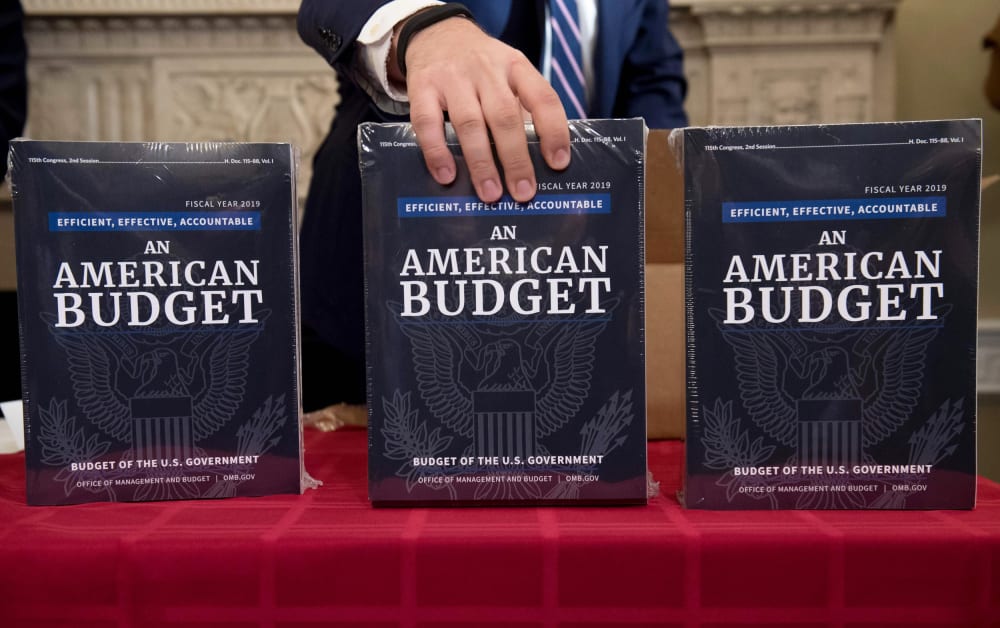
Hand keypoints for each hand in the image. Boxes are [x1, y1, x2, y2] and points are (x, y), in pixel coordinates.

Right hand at [390, 16, 570, 202]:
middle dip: (516, 159)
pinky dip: (437, 152)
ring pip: (470, 123)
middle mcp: (486, 70)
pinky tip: (447, 175)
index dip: (554, 131)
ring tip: (491, 193)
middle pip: (504, 116)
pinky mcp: (422, 87)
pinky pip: (427, 123)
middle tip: (523, 192)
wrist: (436, 33)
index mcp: (516, 66)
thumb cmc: (480, 68)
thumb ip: (522, 109)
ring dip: (481, 162)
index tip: (558, 163)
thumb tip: (539, 164)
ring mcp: (452, 77)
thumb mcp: (508, 75)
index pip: (542, 97)